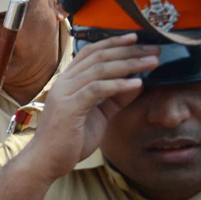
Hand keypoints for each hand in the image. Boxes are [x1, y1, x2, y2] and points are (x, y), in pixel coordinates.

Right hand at [23, 34, 157, 180]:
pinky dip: (119, 84)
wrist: (47, 161)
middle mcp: (64, 82)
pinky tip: (137, 83)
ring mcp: (65, 93)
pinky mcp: (69, 107)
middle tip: (153, 48)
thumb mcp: (99, 114)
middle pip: (98, 57)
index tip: (136, 38)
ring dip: (129, 63)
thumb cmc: (70, 139)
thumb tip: (137, 82)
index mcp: (68, 81)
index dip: (113, 43)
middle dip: (128, 50)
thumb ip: (115, 98)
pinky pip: (97, 90)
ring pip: (99, 70)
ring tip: (151, 62)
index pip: (90, 53)